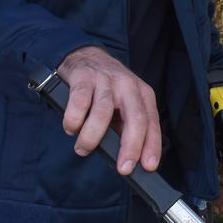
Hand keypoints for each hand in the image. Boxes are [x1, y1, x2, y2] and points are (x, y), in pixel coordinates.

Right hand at [57, 47, 160, 174]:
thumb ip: (126, 128)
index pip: (151, 122)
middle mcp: (127, 86)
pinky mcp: (83, 77)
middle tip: (122, 168)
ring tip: (83, 149)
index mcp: (142, 94)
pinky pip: (79, 102)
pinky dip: (74, 119)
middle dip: (130, 146)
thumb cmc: (107, 88)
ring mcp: (105, 80)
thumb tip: (129, 160)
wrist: (86, 55)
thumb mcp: (124, 105)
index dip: (151, 146)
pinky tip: (71, 128)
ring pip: (103, 112)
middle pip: (134, 117)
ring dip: (92, 137)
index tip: (148, 166)